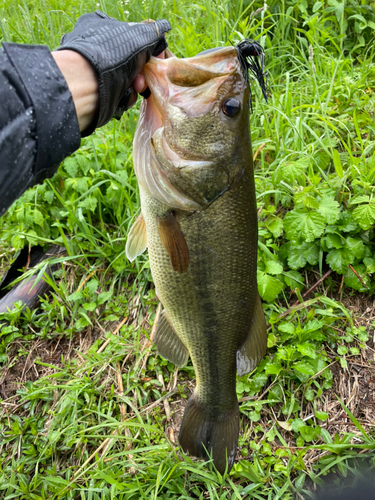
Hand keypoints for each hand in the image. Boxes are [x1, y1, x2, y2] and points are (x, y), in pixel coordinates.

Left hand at [57, 11, 170, 135]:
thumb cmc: (112, 55)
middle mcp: (97, 49)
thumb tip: (164, 29)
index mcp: (101, 28)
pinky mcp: (99, 94)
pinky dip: (125, 97)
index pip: (132, 38)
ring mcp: (96, 73)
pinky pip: (121, 95)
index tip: (156, 60)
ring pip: (128, 81)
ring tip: (132, 88)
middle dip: (141, 73)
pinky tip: (121, 96)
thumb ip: (154, 33)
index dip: (147, 50)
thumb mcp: (140, 35)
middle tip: (141, 80)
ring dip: (134, 87)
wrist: (88, 87)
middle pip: (132, 63)